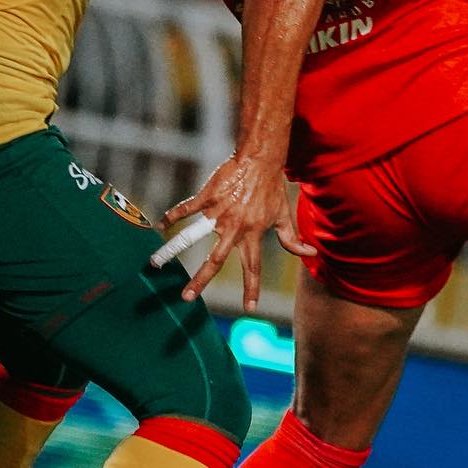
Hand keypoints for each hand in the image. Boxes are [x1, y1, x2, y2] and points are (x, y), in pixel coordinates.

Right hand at [166, 151, 315, 311]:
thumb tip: (312, 254)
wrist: (259, 158)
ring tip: (156, 264)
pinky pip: (186, 208)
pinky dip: (172, 216)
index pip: (253, 267)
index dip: (252, 288)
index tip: (249, 308)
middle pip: (215, 260)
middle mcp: (234, 227)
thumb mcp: (284, 215)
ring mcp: (218, 213)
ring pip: (193, 235)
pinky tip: (160, 225)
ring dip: (173, 250)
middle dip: (199, 280)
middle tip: (185, 298)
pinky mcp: (207, 196)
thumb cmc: (272, 188)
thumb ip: (292, 240)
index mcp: (253, 234)